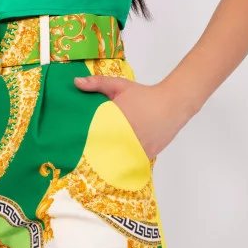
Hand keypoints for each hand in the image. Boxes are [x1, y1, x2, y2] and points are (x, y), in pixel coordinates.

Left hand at [74, 75, 195, 159]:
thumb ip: (97, 83)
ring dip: (109, 162)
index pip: (95, 138)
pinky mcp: (147, 155)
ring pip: (118, 161)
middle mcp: (126, 137)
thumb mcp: (119, 85)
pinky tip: (116, 164)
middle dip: (95, 154)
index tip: (78, 146)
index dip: (86, 144)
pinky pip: (131, 164)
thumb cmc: (144, 94)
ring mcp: (137, 148)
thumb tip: (75, 82)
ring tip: (98, 165)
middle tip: (85, 157)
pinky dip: (124, 165)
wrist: (172, 103)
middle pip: (105, 152)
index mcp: (115, 121)